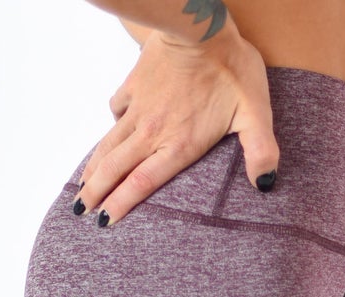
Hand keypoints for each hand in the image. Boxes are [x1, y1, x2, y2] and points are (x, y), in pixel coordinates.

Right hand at [73, 21, 279, 224]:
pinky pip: (116, 110)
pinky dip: (111, 126)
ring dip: (93, 168)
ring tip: (80, 186)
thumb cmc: (231, 68)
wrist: (198, 25)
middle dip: (95, 193)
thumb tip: (266, 184)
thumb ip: (261, 151)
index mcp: (179, 145)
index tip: (104, 222)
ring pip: (109, 145)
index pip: (142, 184)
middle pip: (116, 169)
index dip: (121, 205)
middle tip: (79, 211)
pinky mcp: (134, 86)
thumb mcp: (255, 112)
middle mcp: (153, 132)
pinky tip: (111, 132)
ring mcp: (140, 109)